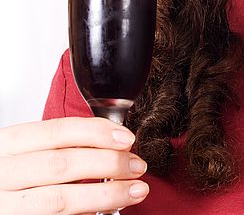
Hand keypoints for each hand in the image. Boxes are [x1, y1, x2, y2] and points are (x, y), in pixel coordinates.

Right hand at [0, 117, 149, 214]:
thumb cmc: (7, 177)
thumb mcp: (22, 153)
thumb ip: (55, 146)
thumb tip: (109, 142)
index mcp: (6, 145)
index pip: (57, 130)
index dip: (96, 132)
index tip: (126, 138)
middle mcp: (2, 174)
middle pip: (62, 163)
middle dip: (107, 163)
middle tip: (137, 165)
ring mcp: (5, 207)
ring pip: (61, 199)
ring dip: (106, 194)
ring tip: (136, 190)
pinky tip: (105, 212)